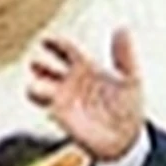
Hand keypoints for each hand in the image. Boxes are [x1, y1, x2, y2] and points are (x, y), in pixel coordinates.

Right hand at [26, 28, 144, 163]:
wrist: (126, 138)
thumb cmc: (129, 106)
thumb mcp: (130, 78)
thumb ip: (124, 54)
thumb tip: (122, 28)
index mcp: (86, 67)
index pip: (66, 50)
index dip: (55, 44)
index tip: (45, 40)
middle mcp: (71, 81)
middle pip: (49, 69)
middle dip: (41, 66)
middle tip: (34, 63)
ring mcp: (65, 99)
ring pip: (43, 89)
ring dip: (37, 88)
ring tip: (36, 88)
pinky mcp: (62, 117)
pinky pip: (49, 109)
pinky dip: (48, 107)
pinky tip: (52, 106)